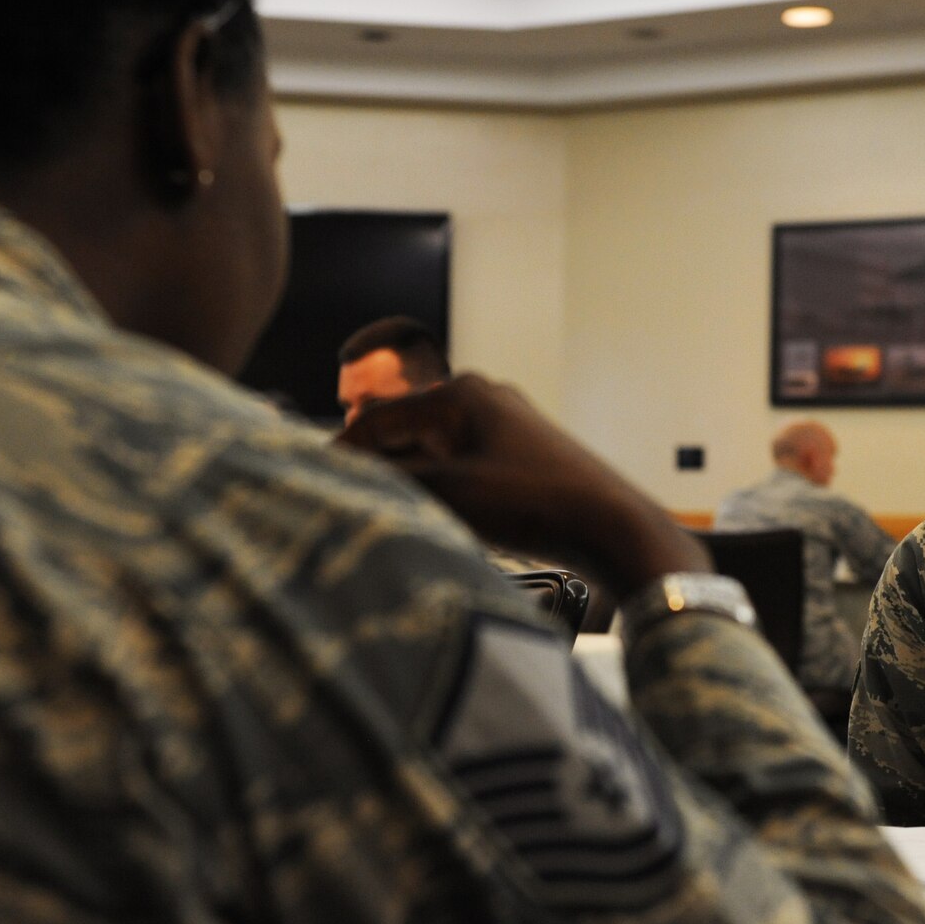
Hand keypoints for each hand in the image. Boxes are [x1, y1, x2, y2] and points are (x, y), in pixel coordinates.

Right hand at [337, 374, 707, 594]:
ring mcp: (506, 423)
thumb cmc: (533, 504)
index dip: (342, 454)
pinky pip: (463, 465)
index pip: (377, 420)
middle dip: (377, 467)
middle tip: (347, 504)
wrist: (612, 529)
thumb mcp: (450, 494)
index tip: (313, 480)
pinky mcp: (523, 454)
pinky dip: (443, 488)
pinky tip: (437, 518)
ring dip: (411, 482)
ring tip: (388, 516)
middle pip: (406, 432)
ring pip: (435, 451)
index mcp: (458, 394)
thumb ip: (394, 480)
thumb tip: (349, 476)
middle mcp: (481, 397)